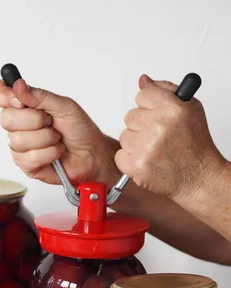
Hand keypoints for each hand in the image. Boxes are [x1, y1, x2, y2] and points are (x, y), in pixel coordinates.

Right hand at [0, 78, 119, 185]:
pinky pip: (30, 157)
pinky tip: (56, 151)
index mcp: (23, 106)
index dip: (3, 94)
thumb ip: (40, 96)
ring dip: (46, 138)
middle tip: (50, 122)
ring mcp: (19, 146)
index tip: (19, 99)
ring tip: (56, 138)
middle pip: (6, 119)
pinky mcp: (25, 165)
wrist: (92, 154)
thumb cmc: (79, 129)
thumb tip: (18, 85)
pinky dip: (50, 153)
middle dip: (35, 120)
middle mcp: (17, 125)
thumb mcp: (64, 105)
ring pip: (18, 140)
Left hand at [116, 74, 226, 201]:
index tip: (156, 114)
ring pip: (124, 135)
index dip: (148, 106)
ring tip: (154, 149)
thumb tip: (143, 80)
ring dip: (135, 142)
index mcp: (173, 109)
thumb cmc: (195, 144)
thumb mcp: (190, 109)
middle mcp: (158, 127)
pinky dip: (130, 159)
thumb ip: (165, 90)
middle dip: (141, 125)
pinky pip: (120, 155)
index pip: (142, 95)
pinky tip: (147, 160)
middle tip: (158, 135)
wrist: (198, 177)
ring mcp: (145, 147)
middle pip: (130, 116)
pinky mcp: (135, 166)